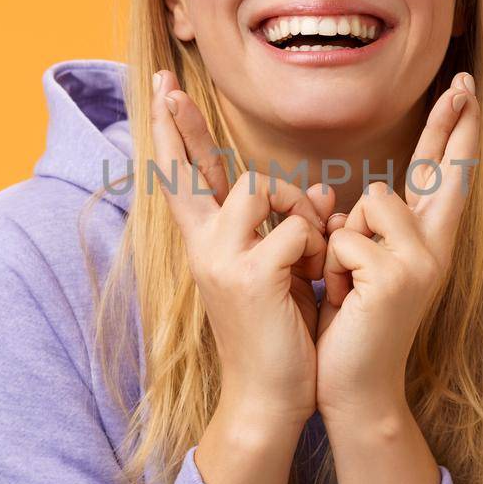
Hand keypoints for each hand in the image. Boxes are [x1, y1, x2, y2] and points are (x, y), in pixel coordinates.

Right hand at [151, 69, 336, 427]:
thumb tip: (321, 191)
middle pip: (193, 170)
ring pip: (260, 186)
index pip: (185, 179)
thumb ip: (293, 227)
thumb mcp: (285, 272)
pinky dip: (317, 248)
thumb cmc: (280, 336)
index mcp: (208, 244)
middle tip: (166, 85)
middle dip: (183, 125)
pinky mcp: (247, 275)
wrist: (268, 398)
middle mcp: (204, 245)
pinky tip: (314, 279)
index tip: (161, 90)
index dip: (174, 135)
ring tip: (309, 253)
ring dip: (298, 209)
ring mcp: (220, 258)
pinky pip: (296, 228)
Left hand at [315, 72, 479, 420]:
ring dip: (340, 240)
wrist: (354, 386)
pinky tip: (342, 300)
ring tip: (345, 283)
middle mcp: (435, 248)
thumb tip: (333, 197)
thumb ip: (357, 230)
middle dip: (451, 123)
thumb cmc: (349, 324)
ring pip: (371, 204)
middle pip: (441, 172)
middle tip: (464, 80)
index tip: (465, 89)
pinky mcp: (398, 277)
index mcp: (426, 243)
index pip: (441, 176)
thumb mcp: (354, 267)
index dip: (454, 133)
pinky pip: (346, 239)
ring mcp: (422, 262)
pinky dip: (329, 267)